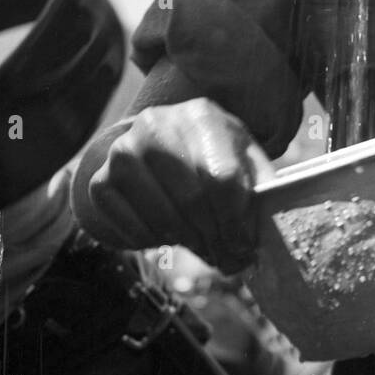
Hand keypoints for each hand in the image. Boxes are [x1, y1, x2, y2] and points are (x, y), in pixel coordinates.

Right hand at [74, 99, 273, 274]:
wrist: (159, 137)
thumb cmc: (212, 150)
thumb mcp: (242, 154)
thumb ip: (261, 184)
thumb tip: (273, 231)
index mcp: (201, 115)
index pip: (224, 178)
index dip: (238, 221)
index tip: (247, 246)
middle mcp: (156, 126)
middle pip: (193, 200)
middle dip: (217, 239)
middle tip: (229, 259)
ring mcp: (122, 152)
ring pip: (162, 218)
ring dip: (189, 244)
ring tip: (206, 250)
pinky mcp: (101, 180)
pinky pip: (130, 227)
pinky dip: (154, 242)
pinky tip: (170, 236)